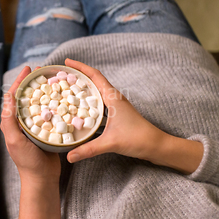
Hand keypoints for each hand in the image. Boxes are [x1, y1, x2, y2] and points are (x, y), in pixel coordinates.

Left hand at [1, 66, 60, 218]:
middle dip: (33, 81)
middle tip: (43, 69)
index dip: (20, 81)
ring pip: (39, 103)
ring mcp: (36, 126)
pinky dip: (54, 103)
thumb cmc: (27, 162)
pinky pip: (50, 113)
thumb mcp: (15, 141)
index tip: (28, 69)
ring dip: (44, 90)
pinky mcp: (47, 131)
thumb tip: (7, 98)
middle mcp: (23, 122)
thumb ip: (10, 122)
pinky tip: (62, 97)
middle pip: (28, 96)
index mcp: (13, 122)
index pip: (14, 96)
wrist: (42, 179)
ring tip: (53, 78)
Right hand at [65, 59, 202, 173]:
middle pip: (94, 80)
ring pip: (96, 91)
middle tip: (62, 75)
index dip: (80, 67)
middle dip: (78, 75)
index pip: (95, 76)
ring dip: (83, 87)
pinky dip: (88, 99)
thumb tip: (69, 156)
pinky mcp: (116, 113)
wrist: (156, 145)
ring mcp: (115, 105)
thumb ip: (88, 149)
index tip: (67, 62)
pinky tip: (79, 107)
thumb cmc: (138, 139)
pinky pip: (98, 101)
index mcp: (113, 98)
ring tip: (67, 88)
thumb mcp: (110, 143)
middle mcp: (114, 98)